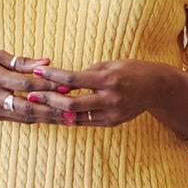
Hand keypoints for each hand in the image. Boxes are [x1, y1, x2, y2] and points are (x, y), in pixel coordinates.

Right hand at [0, 51, 75, 124]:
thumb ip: (22, 61)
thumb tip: (48, 61)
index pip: (25, 83)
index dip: (47, 85)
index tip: (67, 85)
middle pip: (27, 105)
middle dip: (51, 108)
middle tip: (73, 110)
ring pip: (25, 116)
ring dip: (49, 118)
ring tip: (70, 119)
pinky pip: (19, 120)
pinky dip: (37, 119)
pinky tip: (54, 120)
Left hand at [27, 59, 167, 126]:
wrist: (156, 87)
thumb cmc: (131, 70)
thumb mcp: (110, 64)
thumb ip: (88, 73)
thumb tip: (64, 81)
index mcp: (109, 79)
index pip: (74, 79)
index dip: (53, 76)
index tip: (37, 72)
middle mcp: (110, 98)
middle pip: (71, 103)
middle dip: (49, 100)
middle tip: (31, 96)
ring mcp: (112, 113)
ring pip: (76, 117)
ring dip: (55, 113)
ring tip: (39, 108)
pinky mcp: (113, 123)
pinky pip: (86, 122)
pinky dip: (70, 118)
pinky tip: (56, 114)